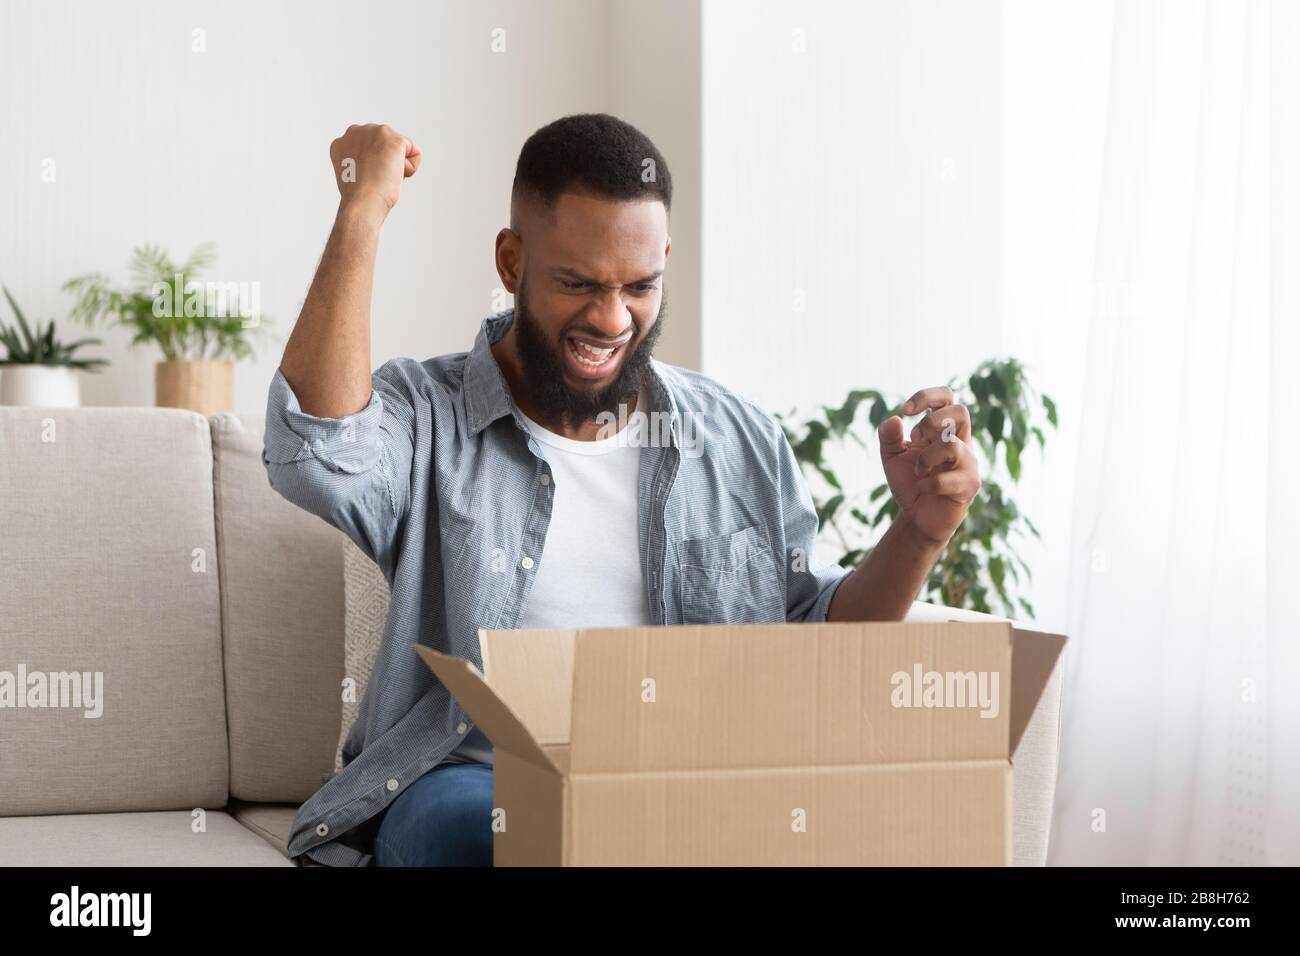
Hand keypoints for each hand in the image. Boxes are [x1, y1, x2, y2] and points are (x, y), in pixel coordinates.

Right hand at [329, 123, 421, 217]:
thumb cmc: (359, 197)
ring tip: (382, 176)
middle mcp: (356, 131)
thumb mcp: (353, 175)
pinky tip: (393, 174)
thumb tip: (375, 165)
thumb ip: (361, 163)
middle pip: (386, 147)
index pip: (370, 150)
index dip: (372, 168)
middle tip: (374, 178)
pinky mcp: (393, 138)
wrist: (362, 200)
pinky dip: (410, 168)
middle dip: (385, 163)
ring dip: (397, 166)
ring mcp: (375, 132)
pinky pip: (415, 152)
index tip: (364, 179)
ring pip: (400, 149)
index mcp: (342, 142)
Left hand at [878, 386, 980, 547]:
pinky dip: (927, 484)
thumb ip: (889, 438)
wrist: (919, 517)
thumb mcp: (892, 458)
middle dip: (931, 421)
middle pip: (960, 412)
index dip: (927, 396)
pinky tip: (923, 489)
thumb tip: (893, 420)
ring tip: (918, 471)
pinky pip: (947, 479)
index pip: (947, 398)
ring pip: (952, 445)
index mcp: (943, 430)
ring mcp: (968, 463)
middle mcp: (960, 442)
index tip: (905, 410)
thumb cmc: (910, 482)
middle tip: (914, 437)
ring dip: (925, 458)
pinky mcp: (969, 486)